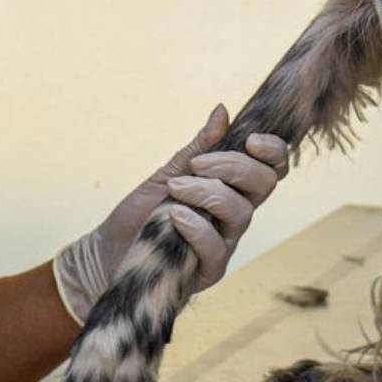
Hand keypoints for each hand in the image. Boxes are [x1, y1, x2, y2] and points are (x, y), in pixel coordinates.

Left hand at [53, 105, 287, 323]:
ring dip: (208, 192)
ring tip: (175, 189)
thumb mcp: (168, 173)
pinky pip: (217, 247)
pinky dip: (197, 227)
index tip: (251, 140)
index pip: (272, 168)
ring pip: (242, 212)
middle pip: (265, 185)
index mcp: (233, 189)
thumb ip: (199, 147)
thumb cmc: (141, 214)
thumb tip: (222, 110)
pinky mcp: (208, 270)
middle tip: (197, 164)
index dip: (273, 151)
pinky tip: (174, 216)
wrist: (108, 253)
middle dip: (235, 167)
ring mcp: (226, 243)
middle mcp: (235, 215)